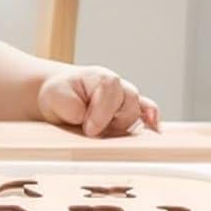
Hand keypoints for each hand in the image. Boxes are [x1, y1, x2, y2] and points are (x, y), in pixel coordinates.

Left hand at [38, 66, 159, 137]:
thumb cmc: (60, 94)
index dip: (101, 113)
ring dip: (125, 127)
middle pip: (130, 103)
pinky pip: (149, 114)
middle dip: (113, 122)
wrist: (61, 96)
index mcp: (102, 77)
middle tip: (93, 132)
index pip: (112, 91)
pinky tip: (154, 129)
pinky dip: (152, 121)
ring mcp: (128, 100)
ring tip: (107, 133)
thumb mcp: (57, 97)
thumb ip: (73, 108)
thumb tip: (89, 123)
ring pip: (139, 113)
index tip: (89, 129)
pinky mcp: (132, 114)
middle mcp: (120, 87)